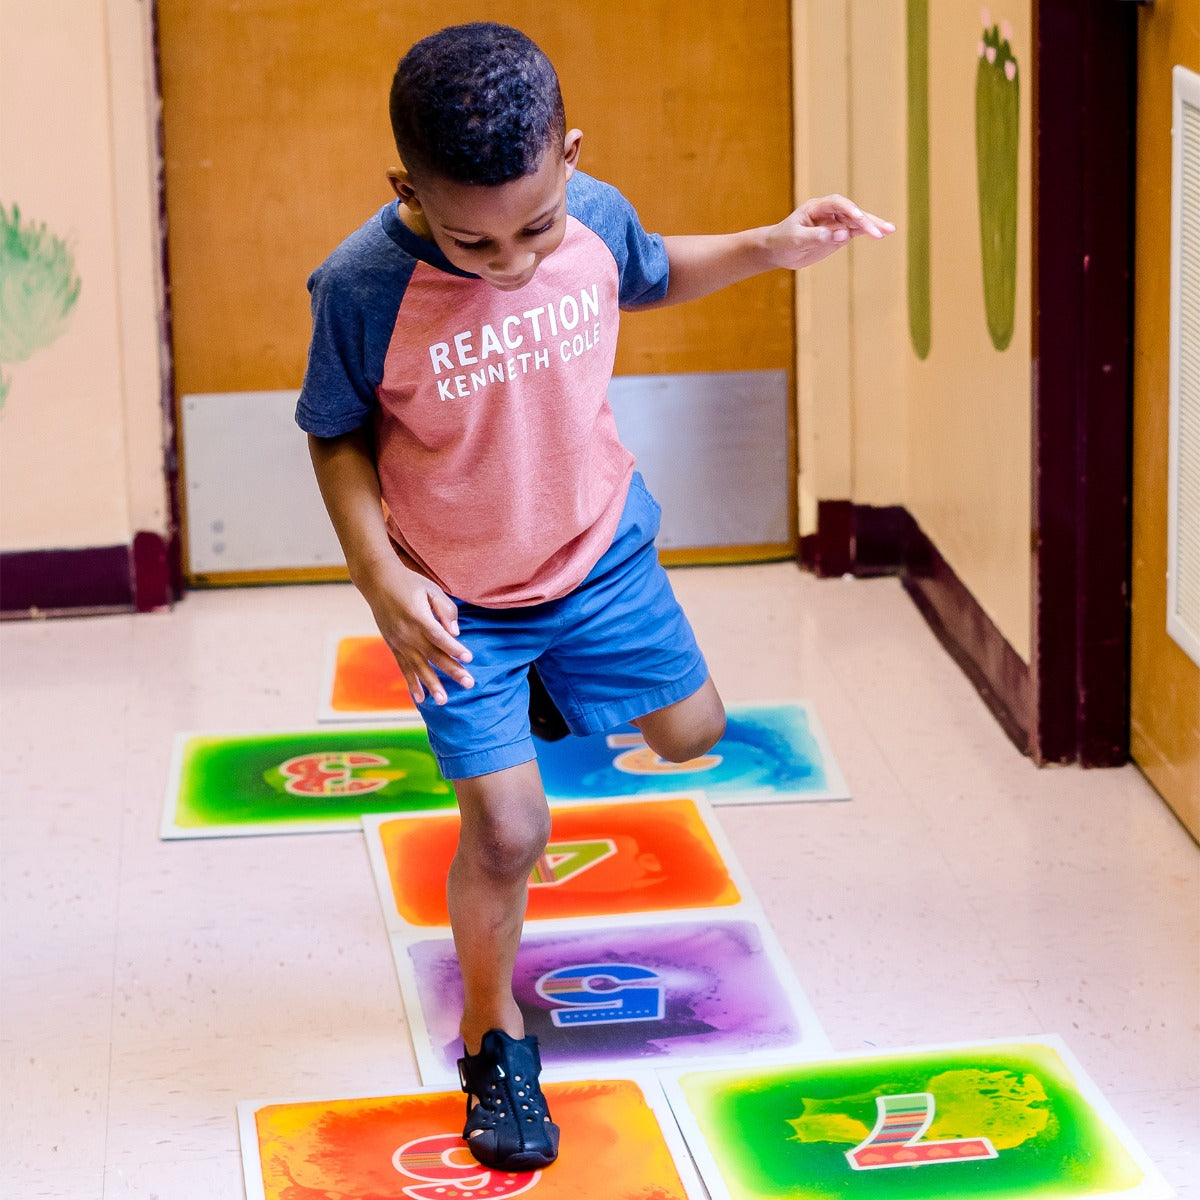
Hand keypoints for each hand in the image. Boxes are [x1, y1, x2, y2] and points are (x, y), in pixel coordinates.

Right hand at [358, 558, 473, 705]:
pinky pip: (403, 668)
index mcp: (418, 618)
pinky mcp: (393, 646)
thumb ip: (446, 610)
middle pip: (433, 656)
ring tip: (443, 701)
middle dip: (452, 671)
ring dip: (432, 684)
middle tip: (469, 684)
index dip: (455, 649)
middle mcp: (407, 634)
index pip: (439, 638)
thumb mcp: (431, 589)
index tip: (469, 659)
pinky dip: (412, 683)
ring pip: (418, 667)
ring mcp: (398, 642)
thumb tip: (455, 633)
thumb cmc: (410, 583)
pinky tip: (421, 698)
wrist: (378, 582)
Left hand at [764, 194, 894, 271]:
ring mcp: (836, 222)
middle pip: (852, 212)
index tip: (859, 220)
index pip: (837, 204)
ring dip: (873, 226)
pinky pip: (856, 231)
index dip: (849, 210)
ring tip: (889, 231)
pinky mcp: (839, 233)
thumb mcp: (796, 240)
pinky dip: (868, 232)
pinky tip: (882, 235)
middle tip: (880, 230)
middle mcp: (829, 212)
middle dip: (867, 220)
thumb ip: (817, 236)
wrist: (777, 250)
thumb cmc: (783, 241)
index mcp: (816, 207)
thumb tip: (842, 235)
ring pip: (857, 222)